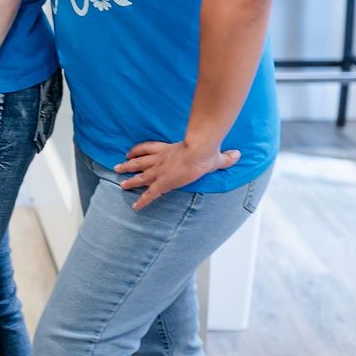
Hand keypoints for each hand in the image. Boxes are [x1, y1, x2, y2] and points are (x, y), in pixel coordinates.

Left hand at [116, 139, 240, 210]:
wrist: (199, 151)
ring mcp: (160, 170)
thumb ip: (224, 157)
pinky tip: (135, 207)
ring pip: (140, 175)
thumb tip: (237, 155)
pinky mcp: (163, 182)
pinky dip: (142, 200)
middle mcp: (160, 159)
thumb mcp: (215, 154)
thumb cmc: (205, 149)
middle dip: (128, 165)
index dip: (138, 150)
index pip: (149, 148)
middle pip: (140, 161)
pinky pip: (149, 194)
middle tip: (117, 167)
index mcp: (169, 149)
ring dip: (130, 179)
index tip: (129, 153)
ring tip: (121, 184)